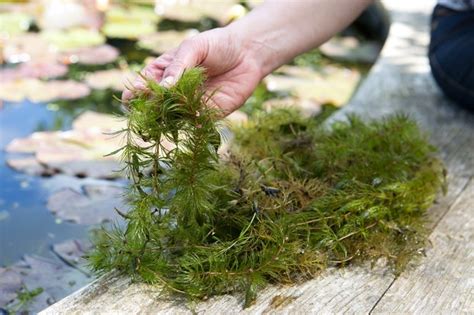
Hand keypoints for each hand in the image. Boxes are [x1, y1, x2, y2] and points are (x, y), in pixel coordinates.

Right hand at [122, 27, 263, 115]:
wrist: (247, 54)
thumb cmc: (216, 45)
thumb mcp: (193, 48)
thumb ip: (178, 67)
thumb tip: (165, 87)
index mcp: (162, 73)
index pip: (140, 88)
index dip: (136, 93)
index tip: (140, 92)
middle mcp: (171, 92)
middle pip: (152, 108)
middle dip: (149, 110)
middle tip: (154, 106)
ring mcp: (187, 105)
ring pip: (170, 119)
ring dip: (168, 120)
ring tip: (172, 112)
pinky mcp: (206, 115)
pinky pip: (193, 123)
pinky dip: (191, 122)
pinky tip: (193, 113)